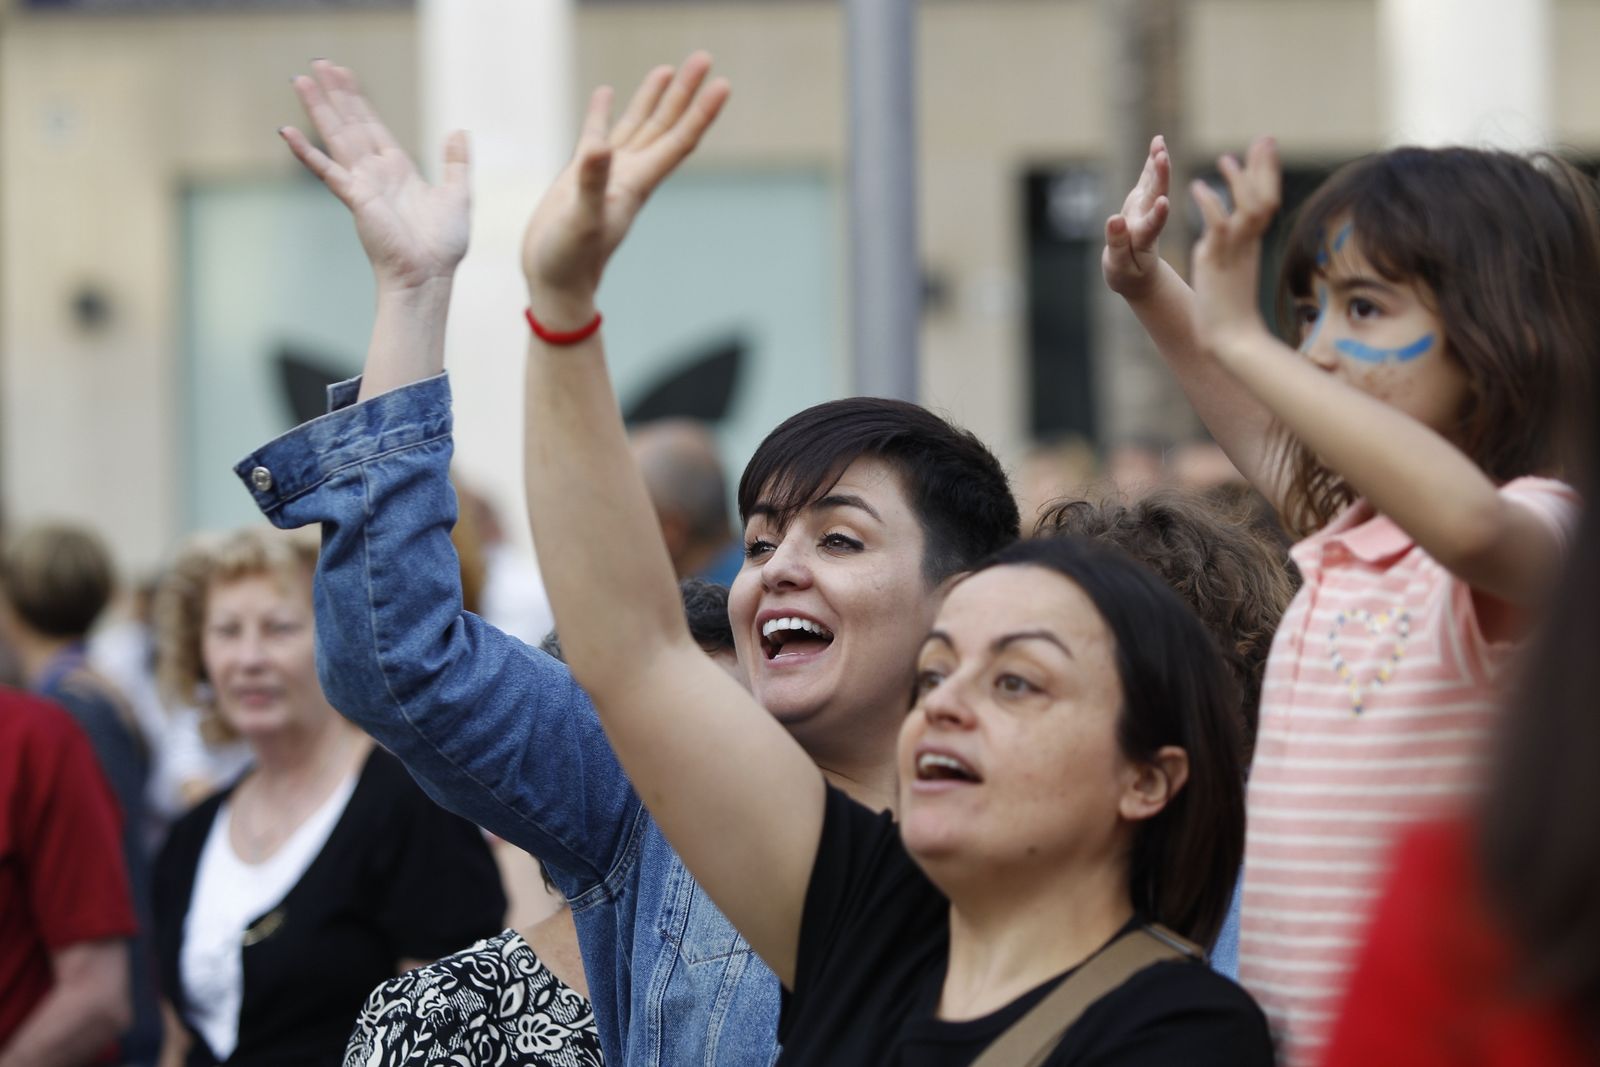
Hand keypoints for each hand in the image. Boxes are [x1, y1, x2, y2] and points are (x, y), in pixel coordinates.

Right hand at [280, 61, 469, 294]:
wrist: (429, 276)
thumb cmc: (442, 246)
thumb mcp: (458, 195)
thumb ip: (456, 163)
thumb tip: (459, 131)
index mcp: (397, 170)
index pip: (373, 126)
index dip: (358, 100)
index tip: (344, 74)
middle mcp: (375, 173)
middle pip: (350, 124)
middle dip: (335, 94)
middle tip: (318, 63)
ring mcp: (362, 184)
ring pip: (336, 137)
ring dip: (318, 109)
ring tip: (300, 81)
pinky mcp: (355, 198)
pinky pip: (326, 170)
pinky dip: (306, 152)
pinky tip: (286, 133)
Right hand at [521, 53, 730, 328]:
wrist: (554, 283)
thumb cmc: (570, 260)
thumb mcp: (580, 219)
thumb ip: (591, 182)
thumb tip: (600, 147)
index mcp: (636, 183)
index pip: (678, 141)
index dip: (701, 112)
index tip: (722, 84)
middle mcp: (629, 176)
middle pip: (665, 126)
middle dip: (684, 93)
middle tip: (703, 58)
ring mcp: (607, 175)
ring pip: (637, 127)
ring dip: (654, 99)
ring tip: (667, 69)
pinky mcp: (582, 177)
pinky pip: (598, 136)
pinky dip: (603, 113)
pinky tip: (606, 93)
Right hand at [1102, 135, 1171, 299]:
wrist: (1139, 272)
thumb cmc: (1127, 273)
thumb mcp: (1119, 266)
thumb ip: (1118, 244)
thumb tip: (1114, 219)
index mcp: (1144, 240)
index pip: (1152, 227)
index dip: (1157, 215)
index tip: (1162, 202)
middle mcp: (1147, 220)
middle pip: (1156, 197)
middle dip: (1160, 177)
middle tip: (1162, 157)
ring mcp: (1146, 209)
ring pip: (1154, 185)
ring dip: (1158, 164)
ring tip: (1160, 143)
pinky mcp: (1141, 201)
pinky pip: (1148, 179)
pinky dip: (1152, 162)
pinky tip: (1158, 143)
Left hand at [1190, 136, 1280, 357]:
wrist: (1232, 339)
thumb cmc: (1230, 311)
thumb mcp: (1232, 270)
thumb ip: (1232, 248)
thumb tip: (1230, 234)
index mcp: (1251, 244)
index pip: (1266, 201)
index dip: (1267, 174)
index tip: (1266, 147)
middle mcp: (1248, 244)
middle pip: (1266, 197)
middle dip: (1265, 168)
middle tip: (1264, 138)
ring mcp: (1235, 252)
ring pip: (1247, 209)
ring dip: (1238, 182)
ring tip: (1224, 158)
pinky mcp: (1217, 263)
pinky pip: (1217, 227)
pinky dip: (1209, 205)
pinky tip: (1197, 187)